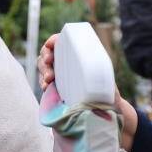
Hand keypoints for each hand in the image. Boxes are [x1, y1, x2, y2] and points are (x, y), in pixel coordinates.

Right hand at [39, 34, 137, 150]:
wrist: (106, 111)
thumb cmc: (109, 95)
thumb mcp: (109, 85)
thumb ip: (106, 84)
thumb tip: (108, 88)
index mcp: (80, 57)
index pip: (63, 42)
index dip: (54, 40)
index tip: (51, 44)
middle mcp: (69, 64)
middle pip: (49, 54)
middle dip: (46, 57)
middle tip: (49, 63)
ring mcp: (60, 75)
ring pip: (44, 67)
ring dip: (43, 71)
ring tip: (48, 80)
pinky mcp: (55, 87)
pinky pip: (44, 82)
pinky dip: (42, 83)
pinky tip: (46, 87)